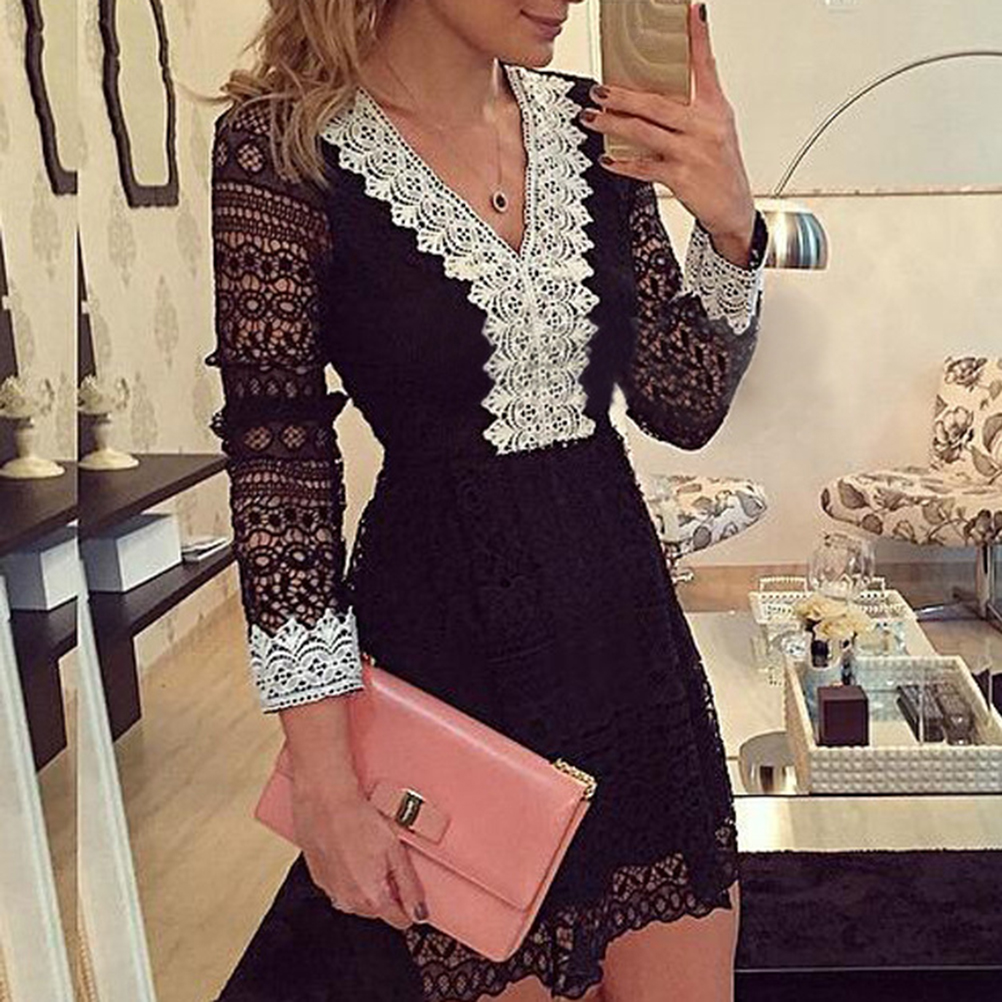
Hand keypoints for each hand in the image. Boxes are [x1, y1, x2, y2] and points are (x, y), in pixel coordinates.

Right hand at [291, 776, 427, 929]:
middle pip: (379, 910)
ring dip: (367, 884)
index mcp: (372, 898)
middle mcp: (349, 902)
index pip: (399, 920)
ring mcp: (332, 893)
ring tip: (367, 852)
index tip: (410, 890)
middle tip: (387, 860)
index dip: (409, 905)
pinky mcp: (319, 881)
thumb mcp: (396, 852)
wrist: (325, 803)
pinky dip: (349, 876)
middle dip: (387, 891)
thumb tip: (421, 912)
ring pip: (359, 900)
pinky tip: (351, 853)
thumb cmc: (359, 821)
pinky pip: (341, 888)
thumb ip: (410, 887)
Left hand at [579, 2, 755, 255]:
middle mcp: (705, 126)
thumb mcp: (719, 129)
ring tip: (593, 118)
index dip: (698, 37)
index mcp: (715, 109)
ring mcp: (693, 152)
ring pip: (645, 132)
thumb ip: (699, 103)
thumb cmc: (721, 168)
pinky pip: (645, 167)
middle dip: (624, 96)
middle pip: (658, 103)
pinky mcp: (681, 177)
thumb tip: (678, 78)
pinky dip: (623, 164)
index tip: (691, 11)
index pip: (706, 65)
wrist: (734, 208)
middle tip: (600, 90)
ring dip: (614, 125)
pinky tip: (608, 159)